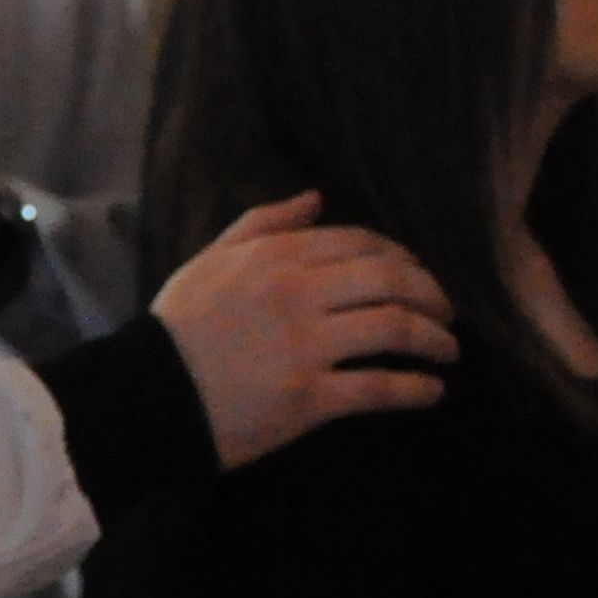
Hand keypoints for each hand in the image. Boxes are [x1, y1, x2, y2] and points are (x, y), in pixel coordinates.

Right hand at [153, 192, 458, 464]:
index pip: (362, 244)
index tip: (419, 276)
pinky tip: (432, 392)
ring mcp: (306, 347)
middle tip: (447, 312)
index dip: (403, 258)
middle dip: (432, 294)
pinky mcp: (308, 398)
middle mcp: (298, 294)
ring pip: (395, 329)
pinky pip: (378, 388)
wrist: (148, 396)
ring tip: (448, 351)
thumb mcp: (213, 260)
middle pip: (391, 280)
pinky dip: (415, 389)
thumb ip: (264, 223)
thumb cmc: (181, 327)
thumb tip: (317, 198)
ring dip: (434, 339)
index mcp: (278, 257)